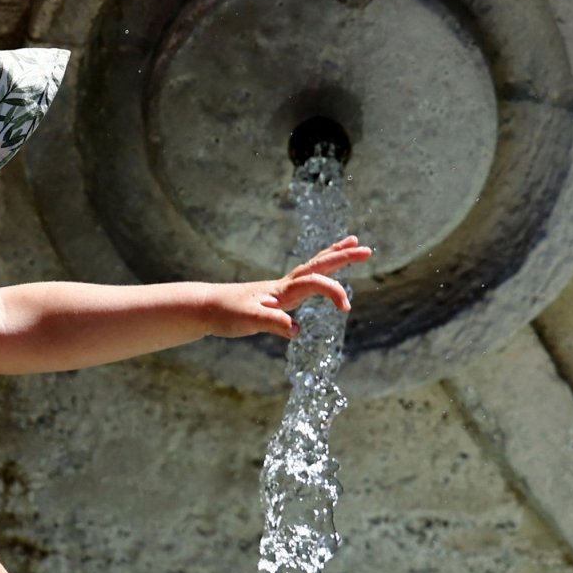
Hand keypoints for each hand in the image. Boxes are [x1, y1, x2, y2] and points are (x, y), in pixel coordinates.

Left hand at [209, 236, 373, 338]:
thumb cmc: (226, 313)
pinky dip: (320, 272)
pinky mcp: (277, 296)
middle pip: (318, 265)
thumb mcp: (248, 320)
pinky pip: (306, 279)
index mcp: (282, 291)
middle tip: (367, 248)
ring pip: (313, 267)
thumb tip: (297, 330)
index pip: (315, 283)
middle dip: (343, 257)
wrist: (206, 307)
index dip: (333, 291)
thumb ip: (272, 323)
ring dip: (333, 256)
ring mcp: (281, 289)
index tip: (346, 308)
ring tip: (351, 243)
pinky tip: (323, 276)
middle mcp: (285, 285)